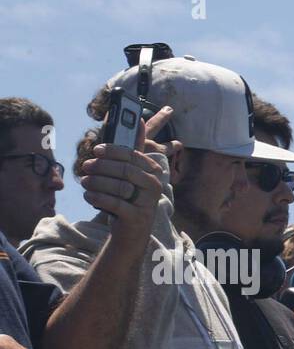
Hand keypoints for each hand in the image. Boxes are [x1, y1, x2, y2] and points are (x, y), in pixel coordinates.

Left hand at [81, 105, 174, 234]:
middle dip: (101, 167)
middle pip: (125, 170)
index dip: (112, 151)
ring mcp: (148, 202)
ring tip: (84, 182)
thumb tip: (140, 119)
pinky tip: (88, 195)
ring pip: (119, 187)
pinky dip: (98, 198)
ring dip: (96, 183)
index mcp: (154, 170)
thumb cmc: (129, 195)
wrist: (132, 228)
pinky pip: (115, 204)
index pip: (132, 155)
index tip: (96, 150)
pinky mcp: (137, 217)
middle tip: (84, 167)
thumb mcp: (132, 170)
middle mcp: (155, 186)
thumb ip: (135, 147)